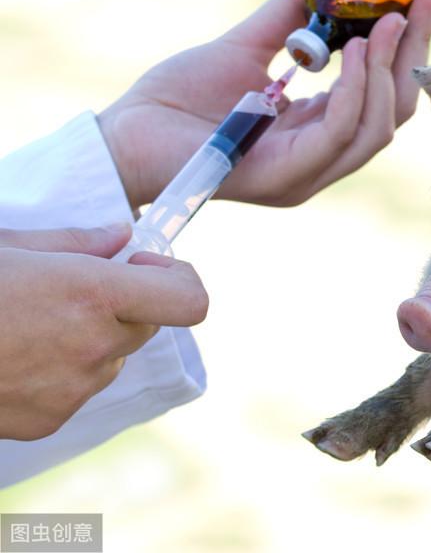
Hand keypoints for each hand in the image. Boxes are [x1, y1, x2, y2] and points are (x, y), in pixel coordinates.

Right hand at [0, 225, 208, 439]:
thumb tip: (120, 234)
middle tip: (74, 287)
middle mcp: (93, 345)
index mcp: (91, 294)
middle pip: (147, 324)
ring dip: (91, 338)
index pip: (188, 300)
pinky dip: (61, 370)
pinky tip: (13, 354)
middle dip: (125, 303)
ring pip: (112, 357)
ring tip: (27, 322)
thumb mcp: (6, 246)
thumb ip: (73, 242)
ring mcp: (72, 389)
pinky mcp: (48, 421)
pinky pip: (78, 389)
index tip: (146, 263)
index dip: (179, 277)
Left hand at [100, 0, 430, 207]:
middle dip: (415, 53)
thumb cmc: (179, 98)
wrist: (126, 136)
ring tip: (385, 21)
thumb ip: (294, 9)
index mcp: (321, 128)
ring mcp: (308, 173)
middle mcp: (323, 156)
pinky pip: (338, 137)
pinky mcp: (285, 179)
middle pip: (394, 110)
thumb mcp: (249, 43)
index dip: (414, 46)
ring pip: (376, 128)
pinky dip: (352, 93)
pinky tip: (353, 52)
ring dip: (387, 71)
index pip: (386, 91)